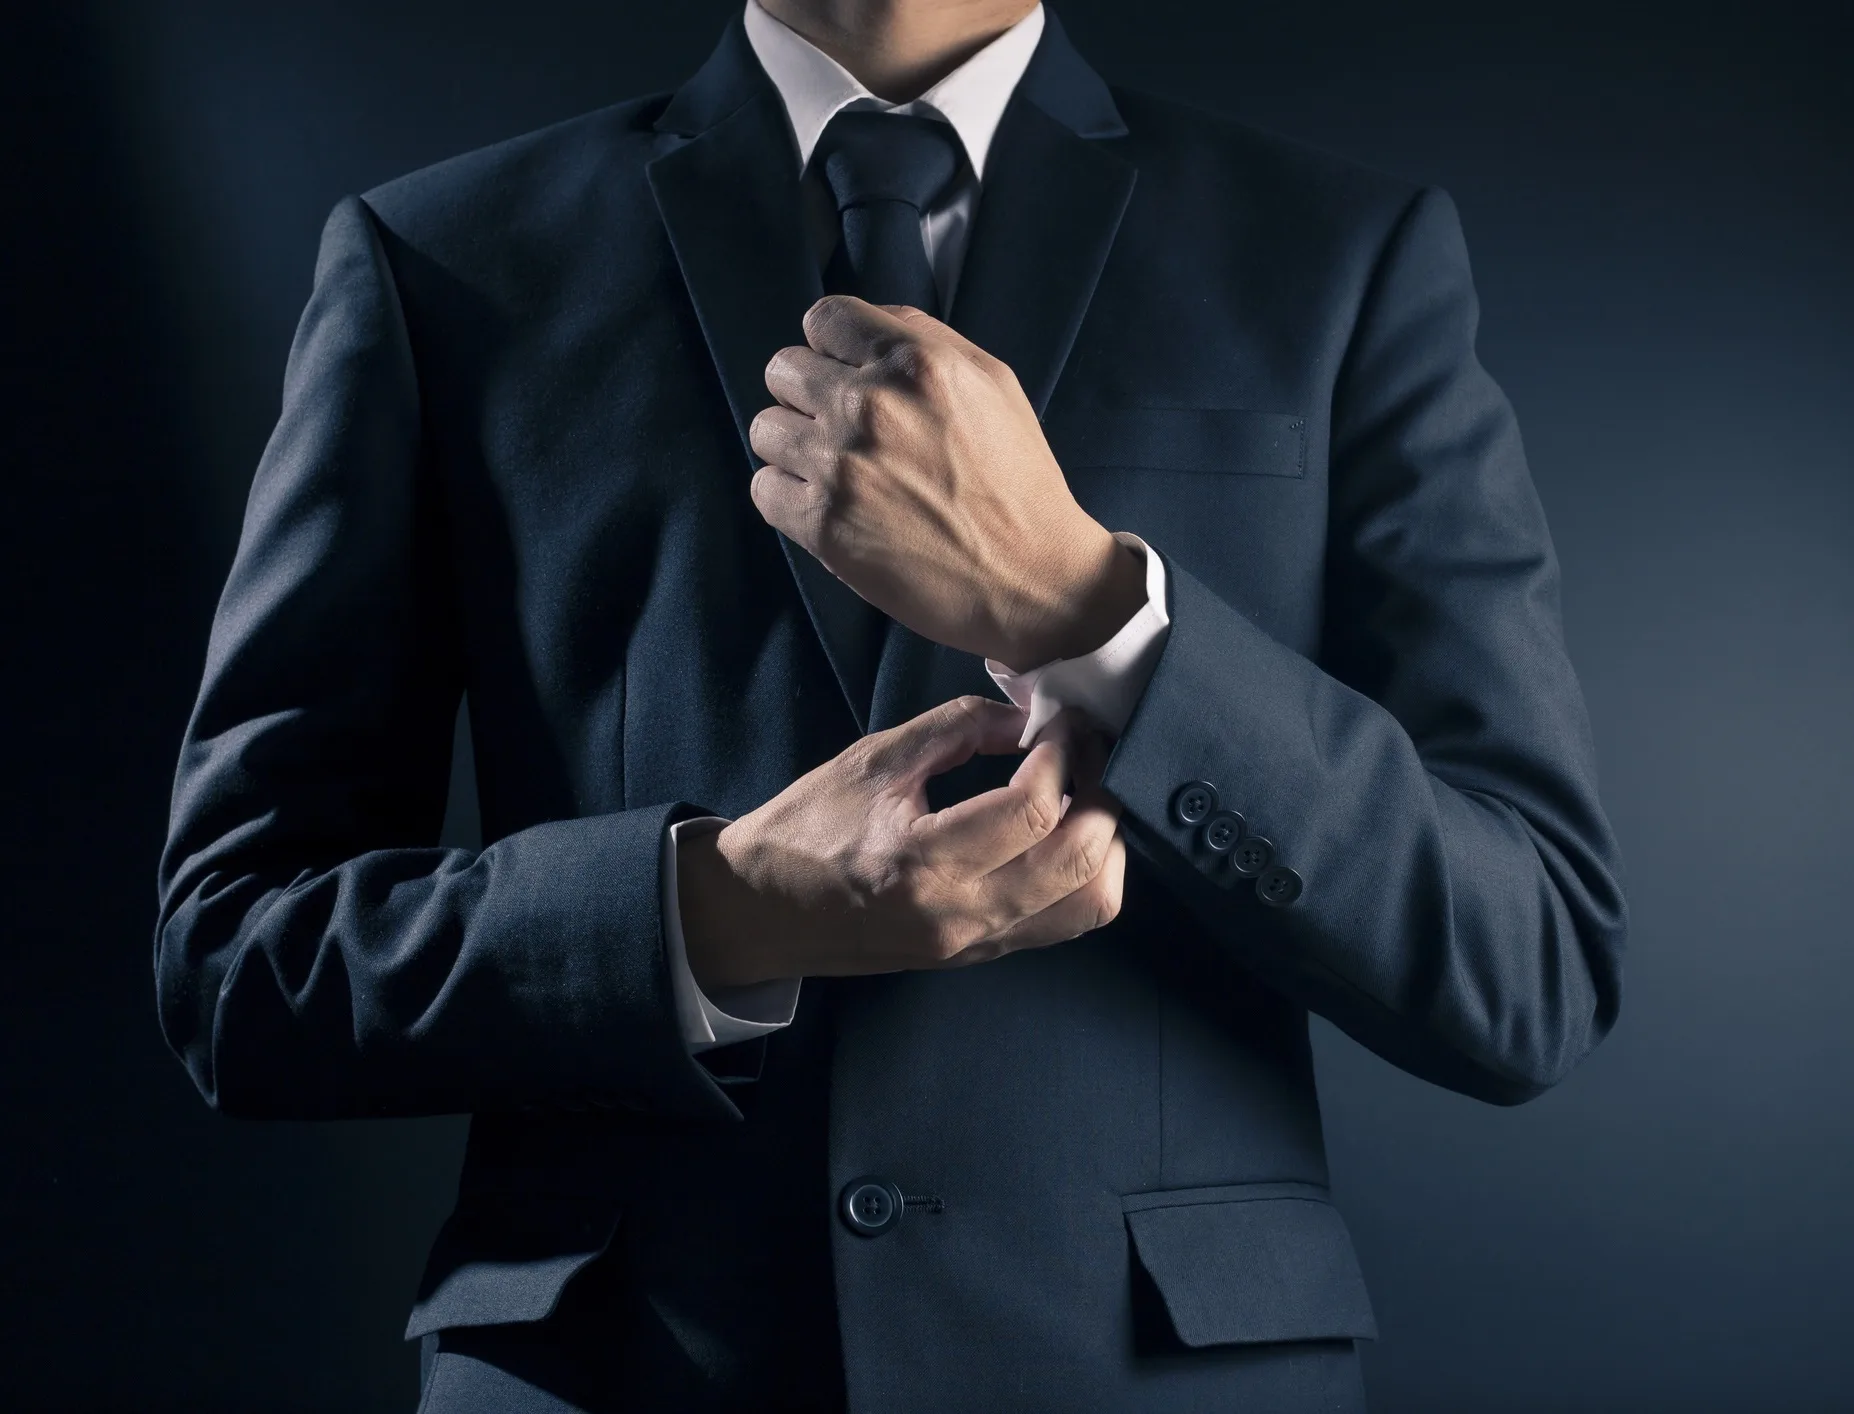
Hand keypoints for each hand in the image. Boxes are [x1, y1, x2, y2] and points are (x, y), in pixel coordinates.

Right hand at [677, 696, 1125, 990]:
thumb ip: (958, 727)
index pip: (1034, 809)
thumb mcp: (874, 758)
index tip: (1059, 722)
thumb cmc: (806, 828)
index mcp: (922, 860)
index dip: (1064, 753)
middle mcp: (959, 914)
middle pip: (1081, 861)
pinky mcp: (984, 955)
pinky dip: (1087, 872)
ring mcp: (977, 944)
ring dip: (1106, 841)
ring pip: (1092, 903)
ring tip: (1083, 793)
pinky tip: (1065, 832)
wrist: (762, 912)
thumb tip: (1031, 717)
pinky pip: (1067, 921)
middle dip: (1102, 792)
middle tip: (1085, 751)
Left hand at [749, 296, 1146, 671]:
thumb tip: (866, 324)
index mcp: (915, 362)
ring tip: (839, 474)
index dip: (830, 348)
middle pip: (783, 371)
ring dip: (794, 448)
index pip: (824, 319)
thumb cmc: (1018, 482)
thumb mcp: (993, 384)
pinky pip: (764, 488)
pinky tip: (832, 509)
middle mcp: (870, 405)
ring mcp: (840, 465)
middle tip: (845, 432)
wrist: (1031, 581)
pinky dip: (789, 498)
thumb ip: (926, 340)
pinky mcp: (822, 523)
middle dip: (808, 396)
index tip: (846, 376)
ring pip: (766, 429)